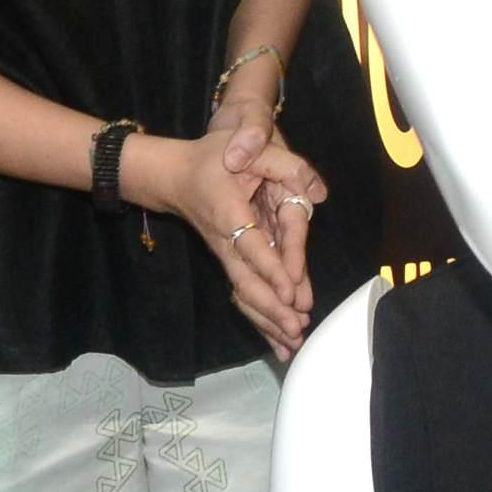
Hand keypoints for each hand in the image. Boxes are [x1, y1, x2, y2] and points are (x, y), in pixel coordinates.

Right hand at [145, 120, 319, 358]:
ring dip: (266, 321)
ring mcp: (226, 254)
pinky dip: (259, 318)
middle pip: (247, 281)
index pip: (253, 246)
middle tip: (296, 330)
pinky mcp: (229, 261)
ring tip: (291, 344)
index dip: (272, 270)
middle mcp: (226, 240)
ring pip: (245, 294)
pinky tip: (276, 341)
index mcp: (230, 212)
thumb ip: (284, 163)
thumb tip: (317, 189)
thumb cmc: (212, 159)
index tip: (290, 293)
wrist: (174, 176)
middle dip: (272, 309)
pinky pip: (243, 293)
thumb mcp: (246, 148)